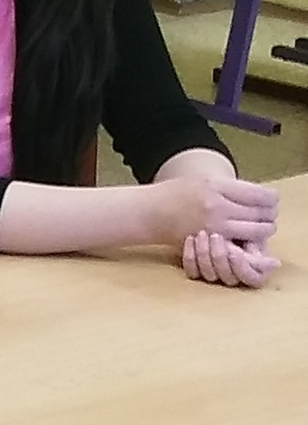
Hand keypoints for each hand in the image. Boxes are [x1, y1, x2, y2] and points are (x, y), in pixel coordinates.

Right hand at [150, 164, 278, 253]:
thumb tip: (262, 197)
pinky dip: (249, 241)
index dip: (271, 198)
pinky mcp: (209, 243)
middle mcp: (215, 206)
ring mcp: (212, 226)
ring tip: (263, 226)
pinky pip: (240, 244)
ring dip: (264, 230)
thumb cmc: (177, 193)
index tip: (272, 200)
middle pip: (260, 213)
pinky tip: (247, 236)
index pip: (259, 194)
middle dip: (270, 214)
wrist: (150, 212)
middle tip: (270, 214)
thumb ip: (231, 188)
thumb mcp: (205, 180)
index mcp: (216, 186)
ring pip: (255, 231)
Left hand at [181, 229, 279, 287]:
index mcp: (251, 267)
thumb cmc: (236, 222)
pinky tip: (190, 239)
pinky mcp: (196, 271)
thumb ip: (258, 242)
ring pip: (209, 275)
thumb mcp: (249, 228)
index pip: (253, 279)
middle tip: (215, 235)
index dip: (243, 267)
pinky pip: (192, 272)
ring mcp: (214, 274)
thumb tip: (274, 262)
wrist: (206, 216)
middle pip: (228, 278)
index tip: (235, 251)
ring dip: (205, 253)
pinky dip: (190, 256)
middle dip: (221, 257)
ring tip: (202, 233)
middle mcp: (233, 274)